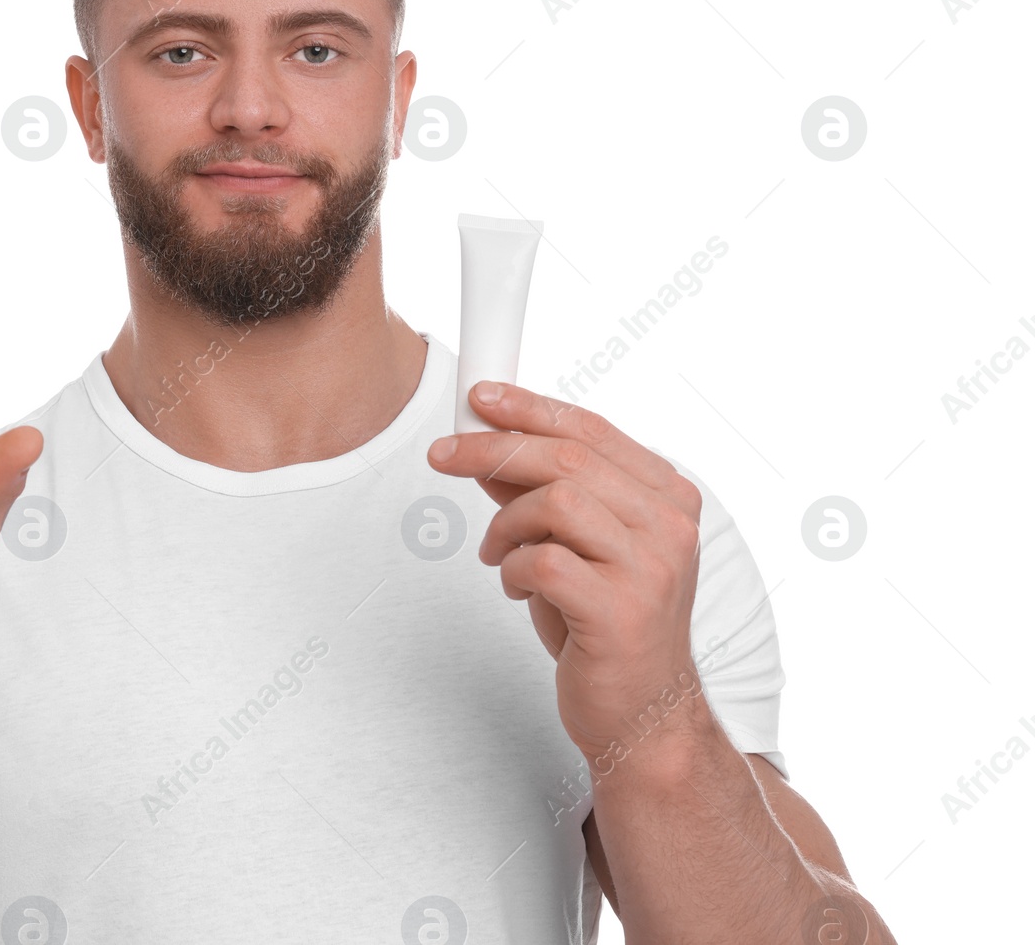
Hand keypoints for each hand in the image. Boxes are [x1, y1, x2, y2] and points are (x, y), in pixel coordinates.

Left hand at [427, 382, 704, 758]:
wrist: (643, 715)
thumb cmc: (605, 627)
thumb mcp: (575, 545)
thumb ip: (540, 493)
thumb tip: (488, 442)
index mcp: (668, 497)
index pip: (592, 430)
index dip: (529, 408)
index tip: (479, 398)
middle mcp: (670, 525)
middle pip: (568, 458)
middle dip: (492, 448)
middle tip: (442, 455)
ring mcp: (651, 568)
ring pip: (556, 501)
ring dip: (506, 523)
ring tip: (497, 553)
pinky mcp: (621, 610)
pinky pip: (543, 560)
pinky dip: (513, 567)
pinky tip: (516, 585)